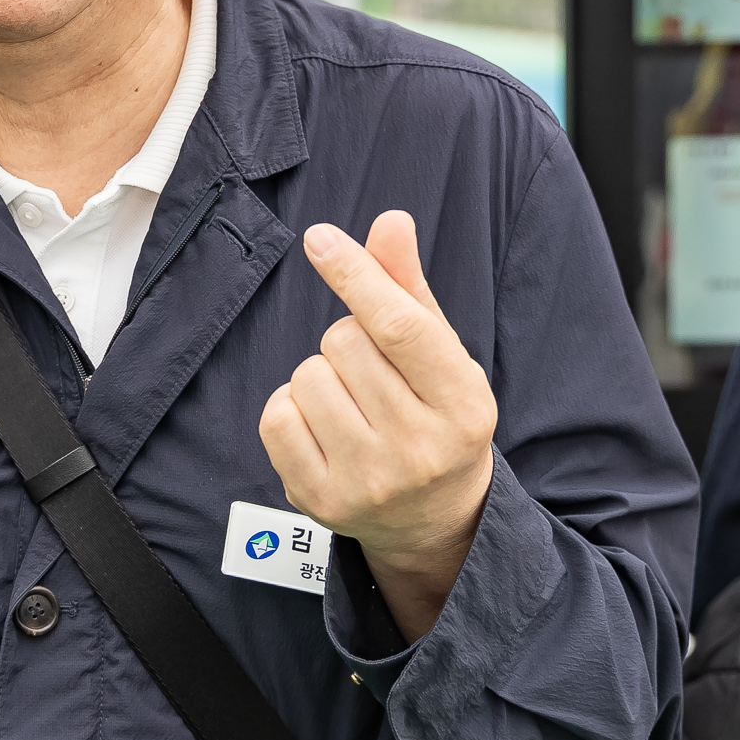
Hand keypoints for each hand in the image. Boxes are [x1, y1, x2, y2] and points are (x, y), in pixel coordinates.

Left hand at [259, 211, 496, 640]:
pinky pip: (276, 415)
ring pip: (307, 375)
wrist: (432, 519)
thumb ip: (409, 288)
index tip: (319, 238)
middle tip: (375, 377)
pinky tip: (324, 428)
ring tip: (353, 405)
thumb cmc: (434, 416)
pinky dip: (291, 409)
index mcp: (463, 406)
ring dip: (320, 376)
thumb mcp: (441, 355)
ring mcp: (368, 480)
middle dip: (349, 341)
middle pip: (343, 342)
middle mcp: (420, 449)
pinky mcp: (320, 500)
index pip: (400, 327)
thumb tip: (390, 220)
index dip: (357, 276)